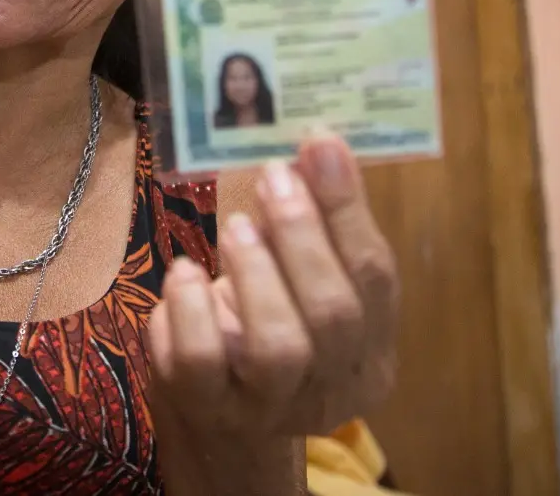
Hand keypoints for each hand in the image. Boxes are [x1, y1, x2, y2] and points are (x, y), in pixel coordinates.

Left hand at [147, 137, 398, 495]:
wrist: (214, 416)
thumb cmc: (262, 322)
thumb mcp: (297, 281)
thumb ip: (312, 228)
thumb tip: (312, 146)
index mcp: (370, 353)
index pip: (375, 279)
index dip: (348, 208)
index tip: (320, 143)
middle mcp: (329, 390)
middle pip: (333, 316)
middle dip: (303, 236)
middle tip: (274, 177)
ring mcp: (266, 407)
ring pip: (278, 347)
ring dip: (256, 272)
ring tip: (234, 226)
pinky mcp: (204, 408)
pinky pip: (199, 361)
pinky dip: (190, 307)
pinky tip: (183, 272)